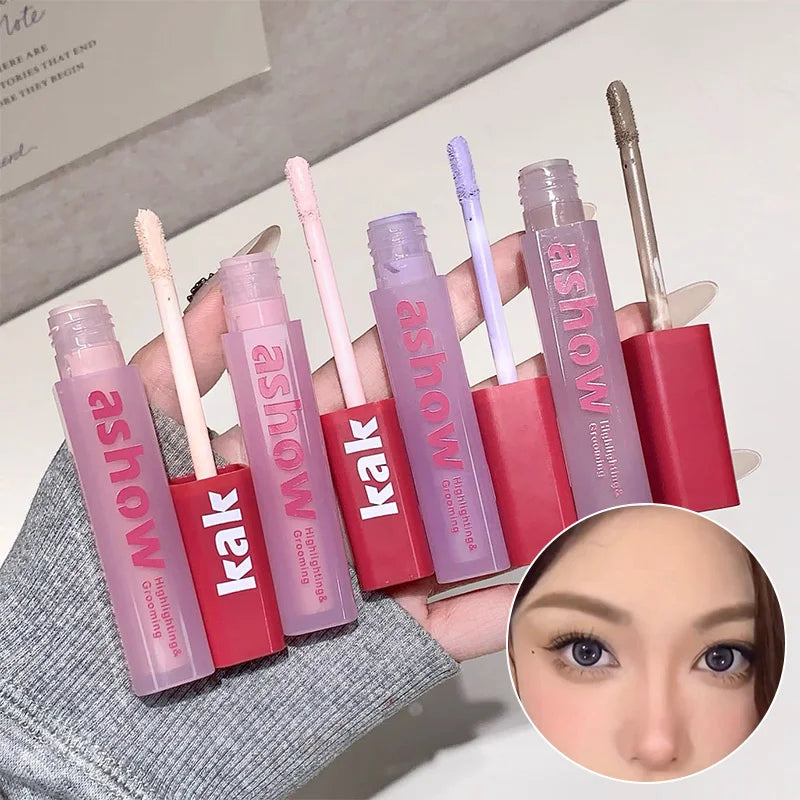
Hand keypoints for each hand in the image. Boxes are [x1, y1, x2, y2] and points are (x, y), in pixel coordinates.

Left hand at [131, 231, 728, 661]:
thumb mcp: (129, 447)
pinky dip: (527, 589)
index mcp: (309, 443)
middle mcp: (360, 496)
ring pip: (487, 511)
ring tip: (625, 423)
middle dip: (533, 371)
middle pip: (460, 426)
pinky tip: (583, 550)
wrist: (100, 707)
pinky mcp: (400, 642)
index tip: (510, 256)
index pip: (399, 358)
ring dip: (557, 471)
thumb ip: (178, 361)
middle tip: (608, 320)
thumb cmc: (103, 572)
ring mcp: (388, 565)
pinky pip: (477, 616)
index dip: (455, 307)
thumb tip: (231, 279)